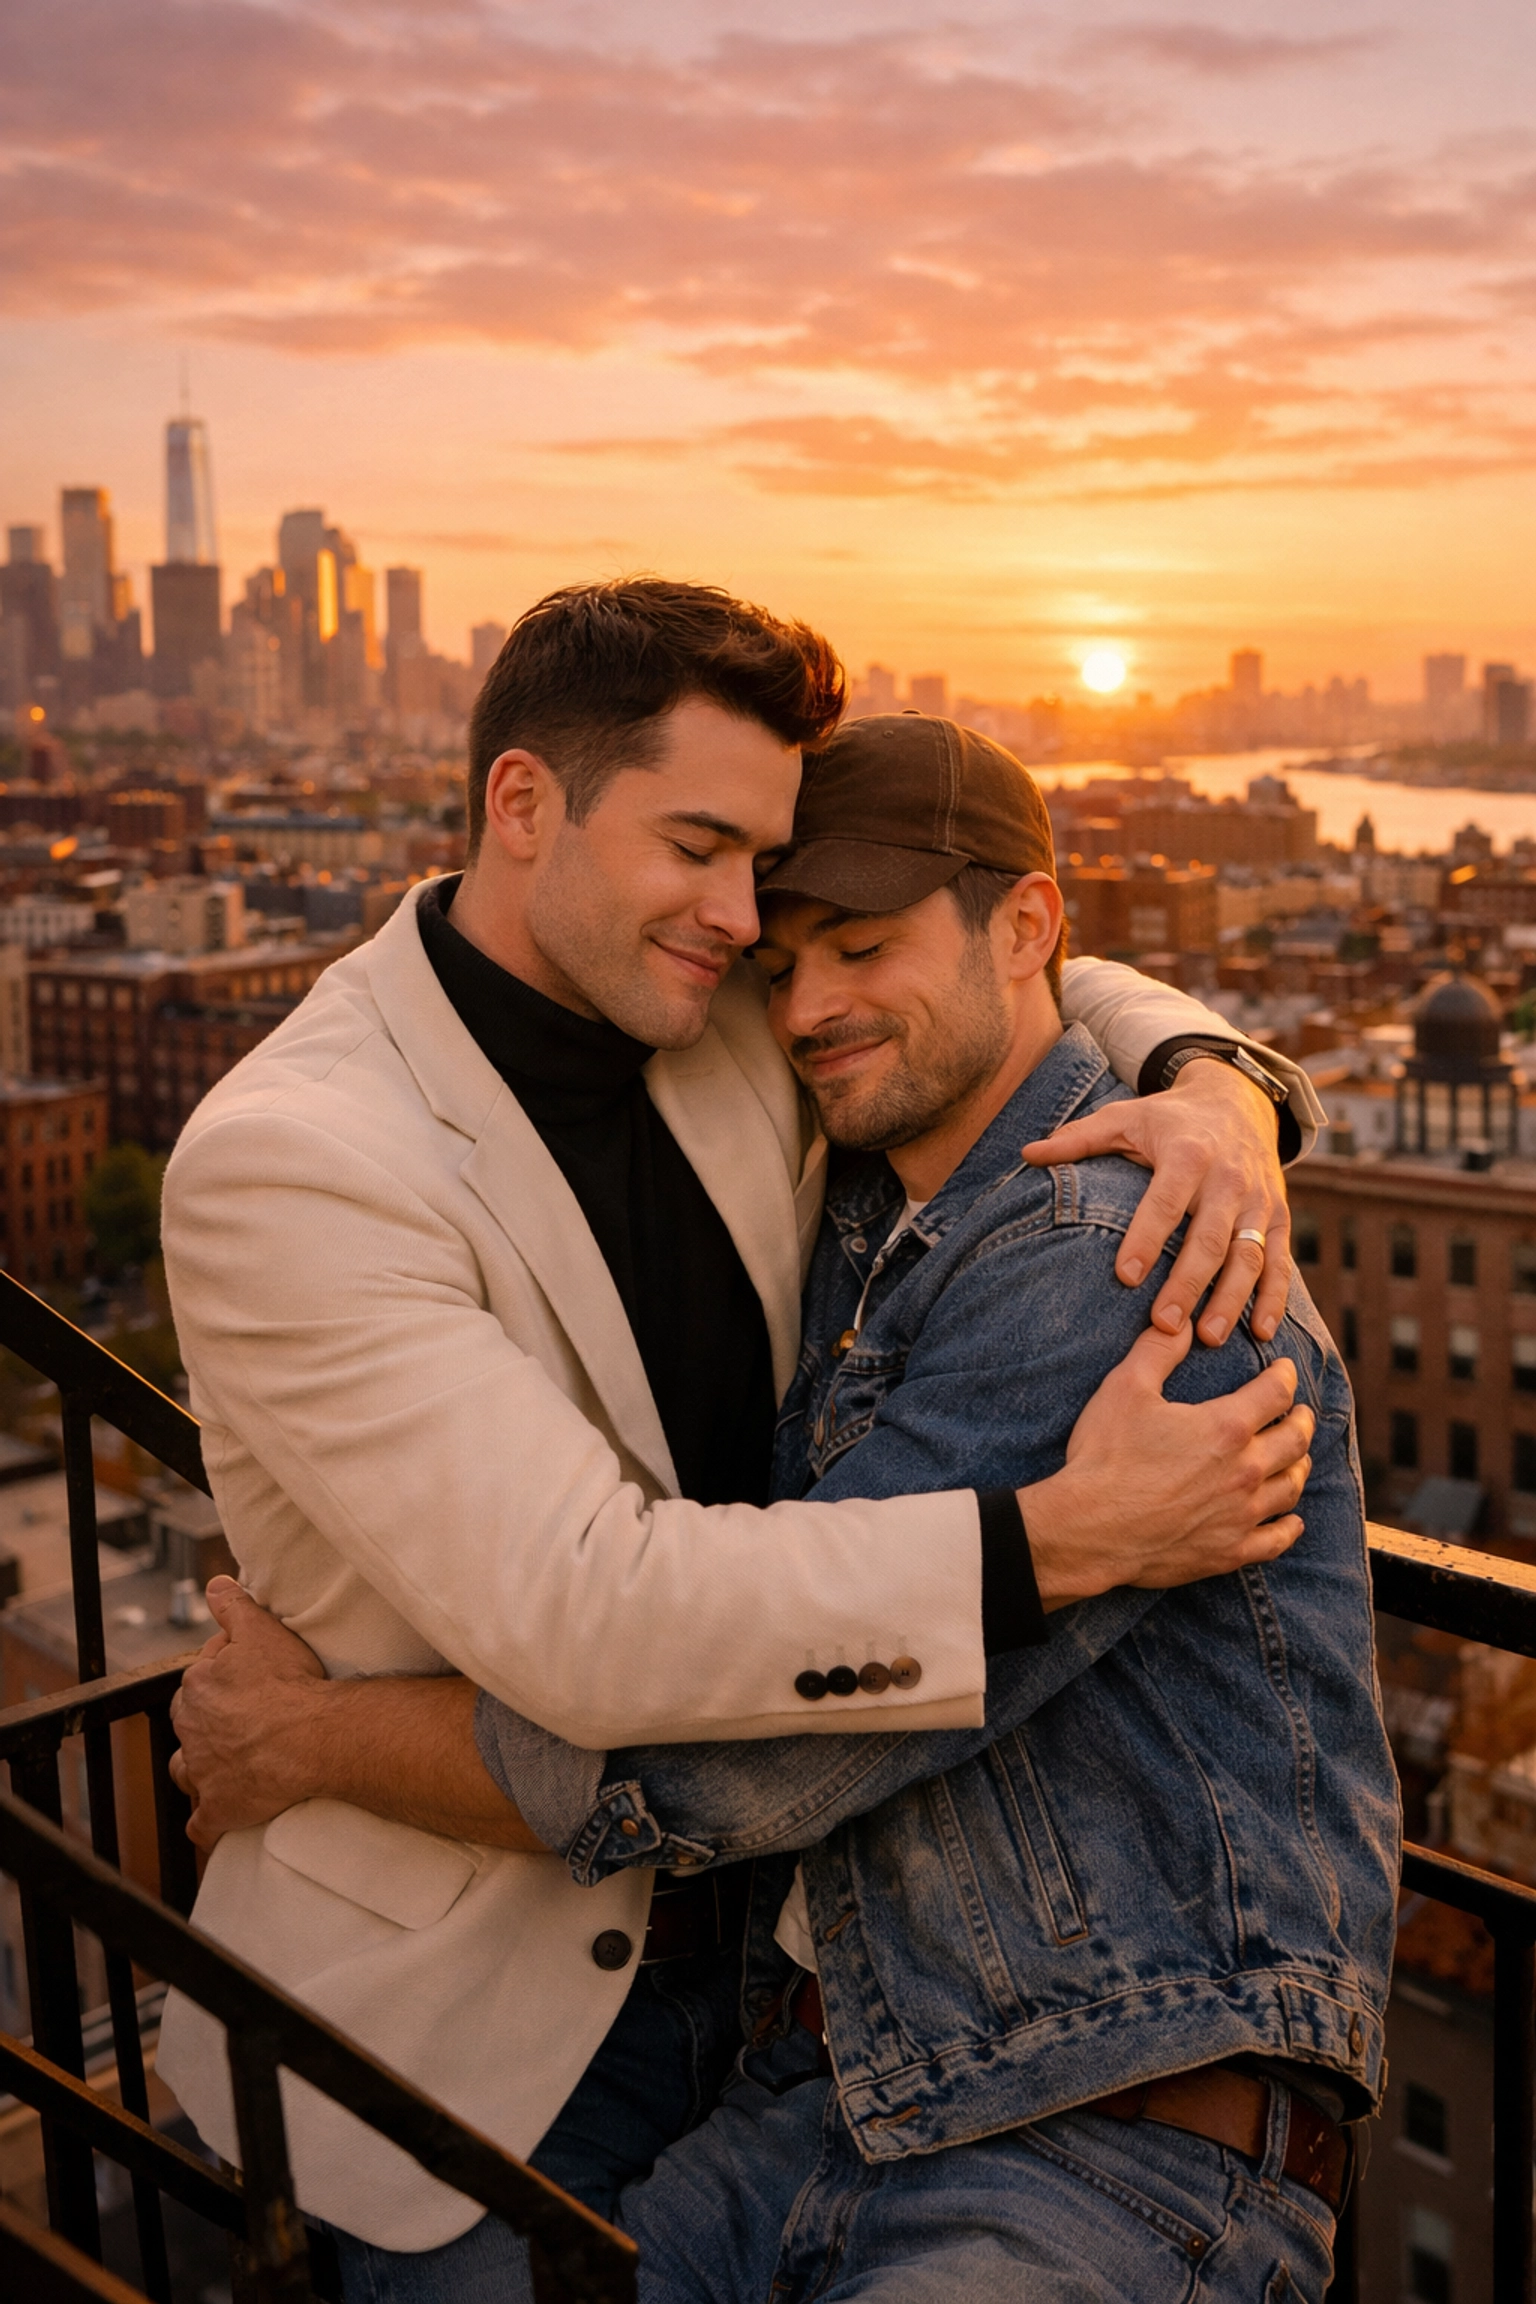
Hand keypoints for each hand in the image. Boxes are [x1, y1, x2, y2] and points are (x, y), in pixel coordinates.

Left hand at [169, 1577, 329, 1848]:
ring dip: (199, 1771)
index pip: (198, 1682)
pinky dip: (208, 1823)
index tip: (248, 1683)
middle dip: (205, 1724)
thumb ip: (233, 1607)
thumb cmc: (290, 1682)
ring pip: (187, 1773)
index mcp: (196, 1689)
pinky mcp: (220, 1810)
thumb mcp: (262, 1630)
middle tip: (241, 1721)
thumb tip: (215, 1585)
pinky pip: (203, 1825)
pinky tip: (218, 1820)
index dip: (221, 1681)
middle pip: (189, 1726)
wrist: (313, 1737)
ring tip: (225, 1767)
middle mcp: (192, 1732)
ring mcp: (204, 1775)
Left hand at [1022, 1057, 1290, 1344]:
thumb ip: (1079, 1139)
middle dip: (1188, 1283)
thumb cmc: (1169, 1118)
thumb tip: (1027, 1153)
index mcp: (1187, 1153)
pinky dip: (1274, 1298)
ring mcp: (1258, 1200)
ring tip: (1206, 1337)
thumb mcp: (1125, 1117)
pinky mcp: (1279, 1217)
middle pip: (1209, 1237)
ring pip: (1248, 1255)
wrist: (1239, 1099)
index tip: (1125, 1277)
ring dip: (1232, 1299)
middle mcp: (1228, 1178)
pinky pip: (1279, 1262)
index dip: (1146, 1238)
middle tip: (1163, 1324)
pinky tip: (1260, 1333)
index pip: (1165, 1201)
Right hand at [1022, 1322, 1313, 1606]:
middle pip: (1294, 1440)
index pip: (1275, 1393)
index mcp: (1225, 1426)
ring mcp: (1240, 1514)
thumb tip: (1181, 1321)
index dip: (1284, 1377)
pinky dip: (1289, 1527)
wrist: (1090, 1529)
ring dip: (1299, 1467)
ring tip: (1297, 1458)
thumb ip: (1158, 1349)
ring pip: (1290, 1487)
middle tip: (1300, 1413)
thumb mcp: (1125, 1388)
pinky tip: (1292, 1520)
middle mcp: (1244, 1470)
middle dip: (1301, 1421)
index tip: (1285, 1370)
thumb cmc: (1106, 1456)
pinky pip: (1276, 1539)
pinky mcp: (1229, 1551)